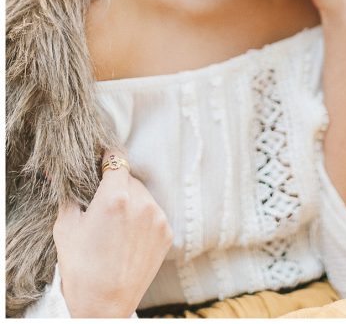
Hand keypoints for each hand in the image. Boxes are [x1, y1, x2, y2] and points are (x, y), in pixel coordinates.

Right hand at [53, 148, 172, 317]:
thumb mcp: (65, 227)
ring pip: (143, 195)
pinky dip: (142, 218)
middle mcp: (141, 203)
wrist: (103, 307)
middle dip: (116, 185)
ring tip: (115, 226)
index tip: (102, 158)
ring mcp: (157, 218)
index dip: (107, 157)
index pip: (117, 158)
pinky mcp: (167, 233)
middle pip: (129, 178)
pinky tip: (128, 237)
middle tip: (102, 203)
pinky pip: (153, 213)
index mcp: (115, 196)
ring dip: (131, 201)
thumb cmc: (80, 268)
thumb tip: (60, 172)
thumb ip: (68, 193)